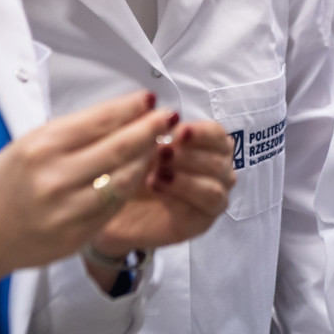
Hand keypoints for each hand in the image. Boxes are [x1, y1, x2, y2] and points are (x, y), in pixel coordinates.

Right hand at [0, 91, 176, 283]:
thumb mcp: (26, 146)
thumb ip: (71, 134)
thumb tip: (117, 116)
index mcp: (41, 147)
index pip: (100, 121)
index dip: (131, 108)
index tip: (150, 99)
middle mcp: (55, 177)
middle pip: (119, 148)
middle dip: (150, 129)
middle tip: (168, 117)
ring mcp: (68, 210)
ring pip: (124, 179)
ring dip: (147, 159)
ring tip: (159, 145)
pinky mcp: (76, 235)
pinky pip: (115, 206)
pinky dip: (131, 187)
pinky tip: (140, 174)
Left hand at [92, 119, 236, 255]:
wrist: (112, 203)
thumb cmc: (131, 167)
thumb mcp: (140, 143)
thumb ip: (155, 127)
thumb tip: (165, 113)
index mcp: (207, 146)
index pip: (217, 134)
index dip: (201, 132)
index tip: (179, 130)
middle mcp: (216, 171)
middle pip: (220, 159)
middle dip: (189, 155)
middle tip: (161, 153)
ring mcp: (213, 197)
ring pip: (216, 185)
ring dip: (186, 176)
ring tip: (156, 173)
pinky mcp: (203, 220)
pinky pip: (208, 204)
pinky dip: (184, 192)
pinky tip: (158, 186)